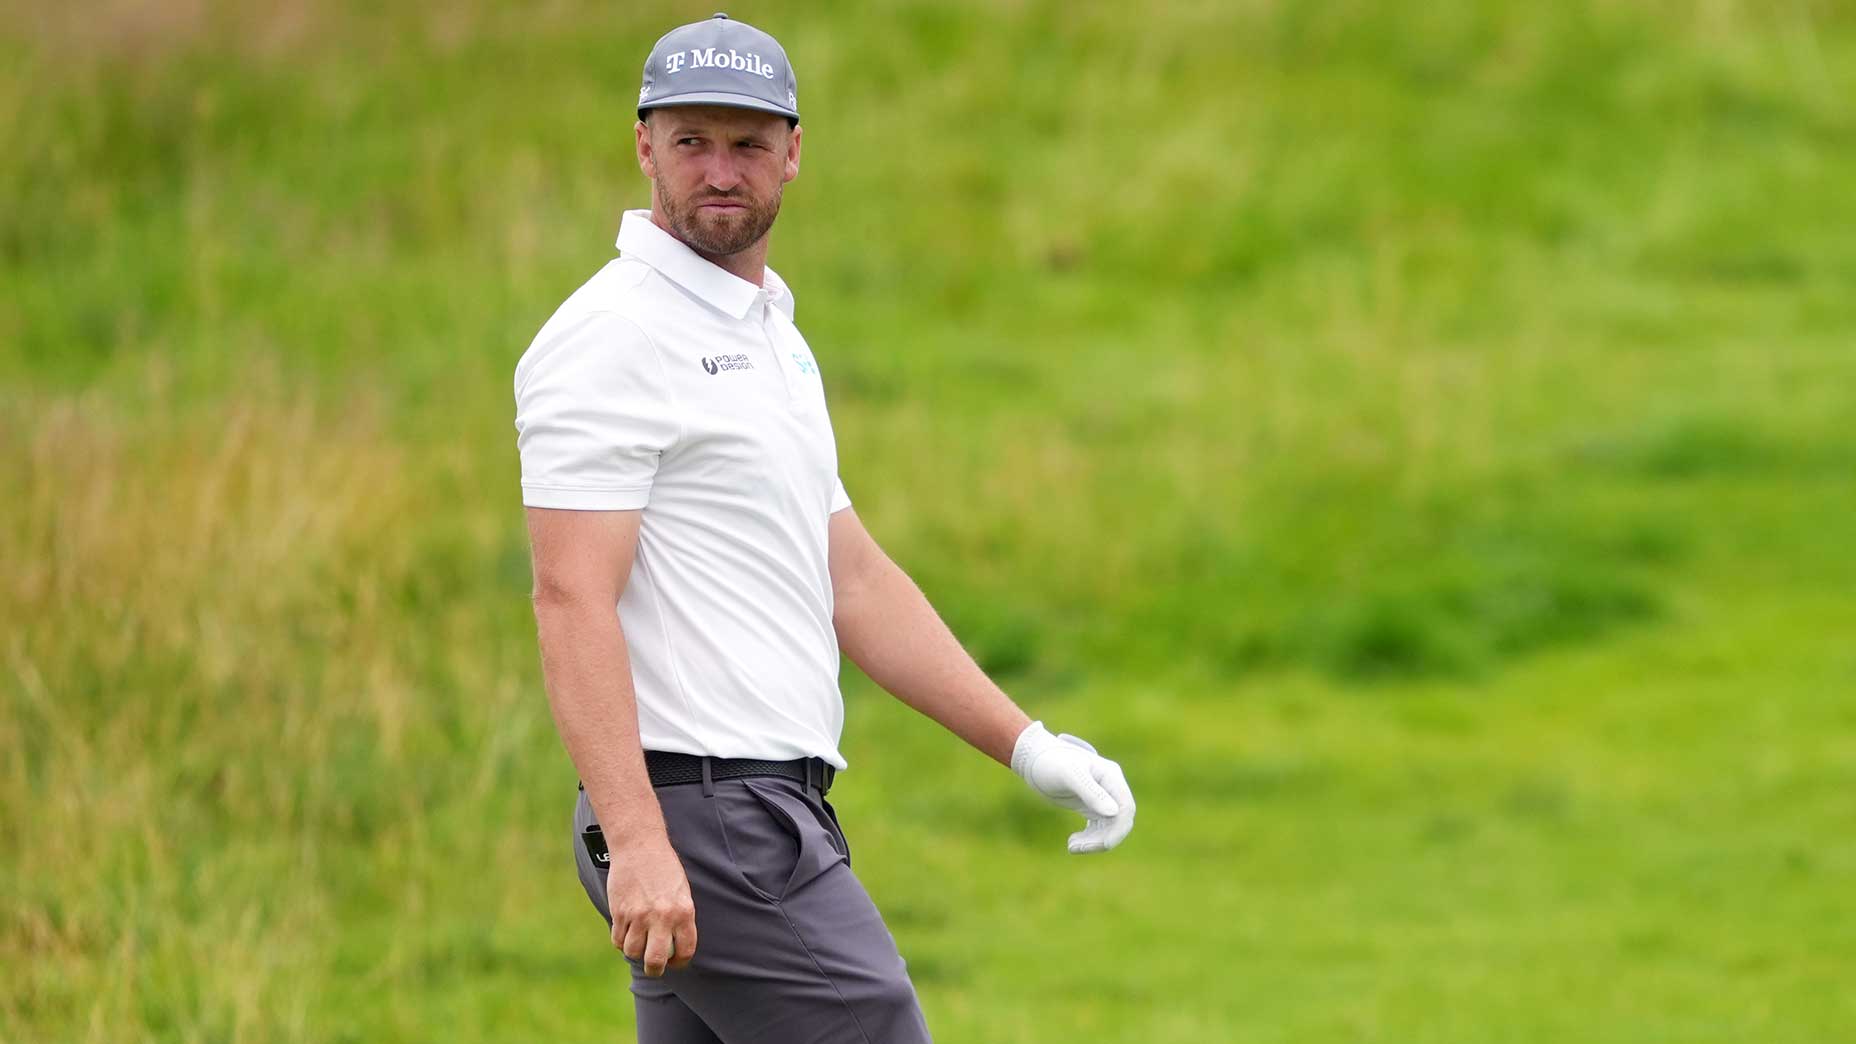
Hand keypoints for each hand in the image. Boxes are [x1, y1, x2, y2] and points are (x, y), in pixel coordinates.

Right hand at [606, 836, 697, 976]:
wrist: (640, 846)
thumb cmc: (664, 868)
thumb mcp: (682, 892)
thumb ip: (680, 918)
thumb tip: (674, 946)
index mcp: (684, 911)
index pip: (685, 950)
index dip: (680, 961)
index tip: (675, 961)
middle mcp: (662, 916)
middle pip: (655, 960)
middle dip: (655, 970)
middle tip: (654, 967)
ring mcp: (638, 915)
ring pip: (633, 952)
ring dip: (635, 952)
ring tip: (639, 943)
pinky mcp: (619, 911)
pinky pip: (618, 939)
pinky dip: (621, 940)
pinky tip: (626, 931)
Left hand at [1010, 721, 1135, 853]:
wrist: (1033, 759)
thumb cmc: (1051, 761)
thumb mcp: (1070, 774)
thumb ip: (1092, 793)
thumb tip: (1114, 812)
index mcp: (1111, 776)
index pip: (1126, 807)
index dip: (1119, 829)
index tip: (1102, 845)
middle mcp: (1110, 787)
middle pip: (1119, 821)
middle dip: (1103, 838)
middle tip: (1077, 847)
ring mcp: (1102, 797)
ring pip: (1110, 827)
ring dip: (1094, 841)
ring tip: (1071, 846)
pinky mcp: (1091, 806)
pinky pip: (1099, 828)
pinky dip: (1089, 838)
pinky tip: (1072, 842)